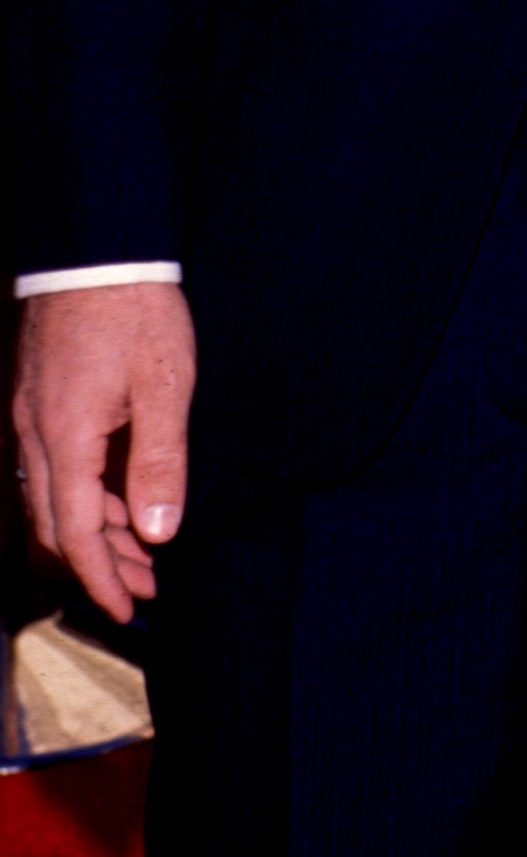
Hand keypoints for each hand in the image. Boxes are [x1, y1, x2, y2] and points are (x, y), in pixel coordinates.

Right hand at [13, 282, 195, 620]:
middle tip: (147, 585)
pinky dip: (89, 491)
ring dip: (98, 528)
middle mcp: (37, 435)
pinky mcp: (41, 397)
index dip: (102, 578)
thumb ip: (160, 461)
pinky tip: (125, 494)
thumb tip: (160, 531)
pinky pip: (57, 465)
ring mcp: (33, 416)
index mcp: (65, 439)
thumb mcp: (164, 386)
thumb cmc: (136, 310)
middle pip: (58, 524)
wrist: (100, 247)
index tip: (129, 608)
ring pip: (56, 496)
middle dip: (101, 562)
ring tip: (145, 548)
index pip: (75, 534)